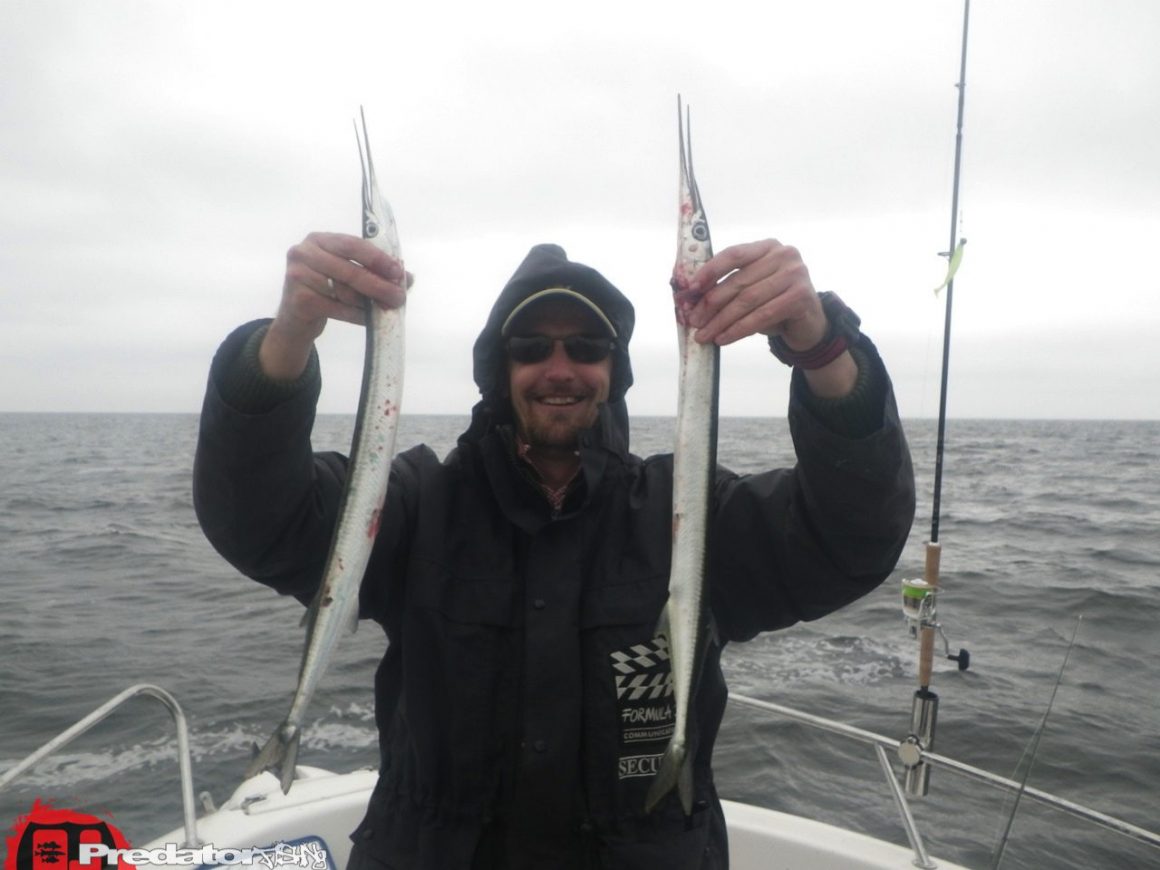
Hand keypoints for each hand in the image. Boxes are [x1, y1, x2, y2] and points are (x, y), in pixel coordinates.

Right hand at [260, 232, 410, 379]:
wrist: (296, 319)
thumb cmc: (325, 291)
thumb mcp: (345, 276)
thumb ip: (373, 271)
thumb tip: (408, 278)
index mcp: (319, 240)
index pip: (353, 244)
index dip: (377, 258)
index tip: (398, 272)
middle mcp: (304, 253)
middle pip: (350, 270)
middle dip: (379, 285)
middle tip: (399, 297)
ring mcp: (298, 276)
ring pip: (345, 291)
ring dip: (369, 303)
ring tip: (384, 309)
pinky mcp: (299, 300)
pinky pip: (338, 309)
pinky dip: (357, 316)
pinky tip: (369, 320)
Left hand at [684, 239, 825, 348]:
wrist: (808, 324)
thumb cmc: (774, 303)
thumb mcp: (751, 289)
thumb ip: (728, 286)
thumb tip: (691, 298)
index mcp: (767, 247)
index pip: (734, 254)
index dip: (710, 271)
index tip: (691, 290)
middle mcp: (784, 255)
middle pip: (738, 281)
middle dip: (711, 304)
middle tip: (694, 321)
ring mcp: (795, 274)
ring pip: (748, 300)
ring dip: (722, 321)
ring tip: (704, 335)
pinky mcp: (801, 297)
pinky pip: (762, 315)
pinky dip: (739, 329)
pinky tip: (724, 339)